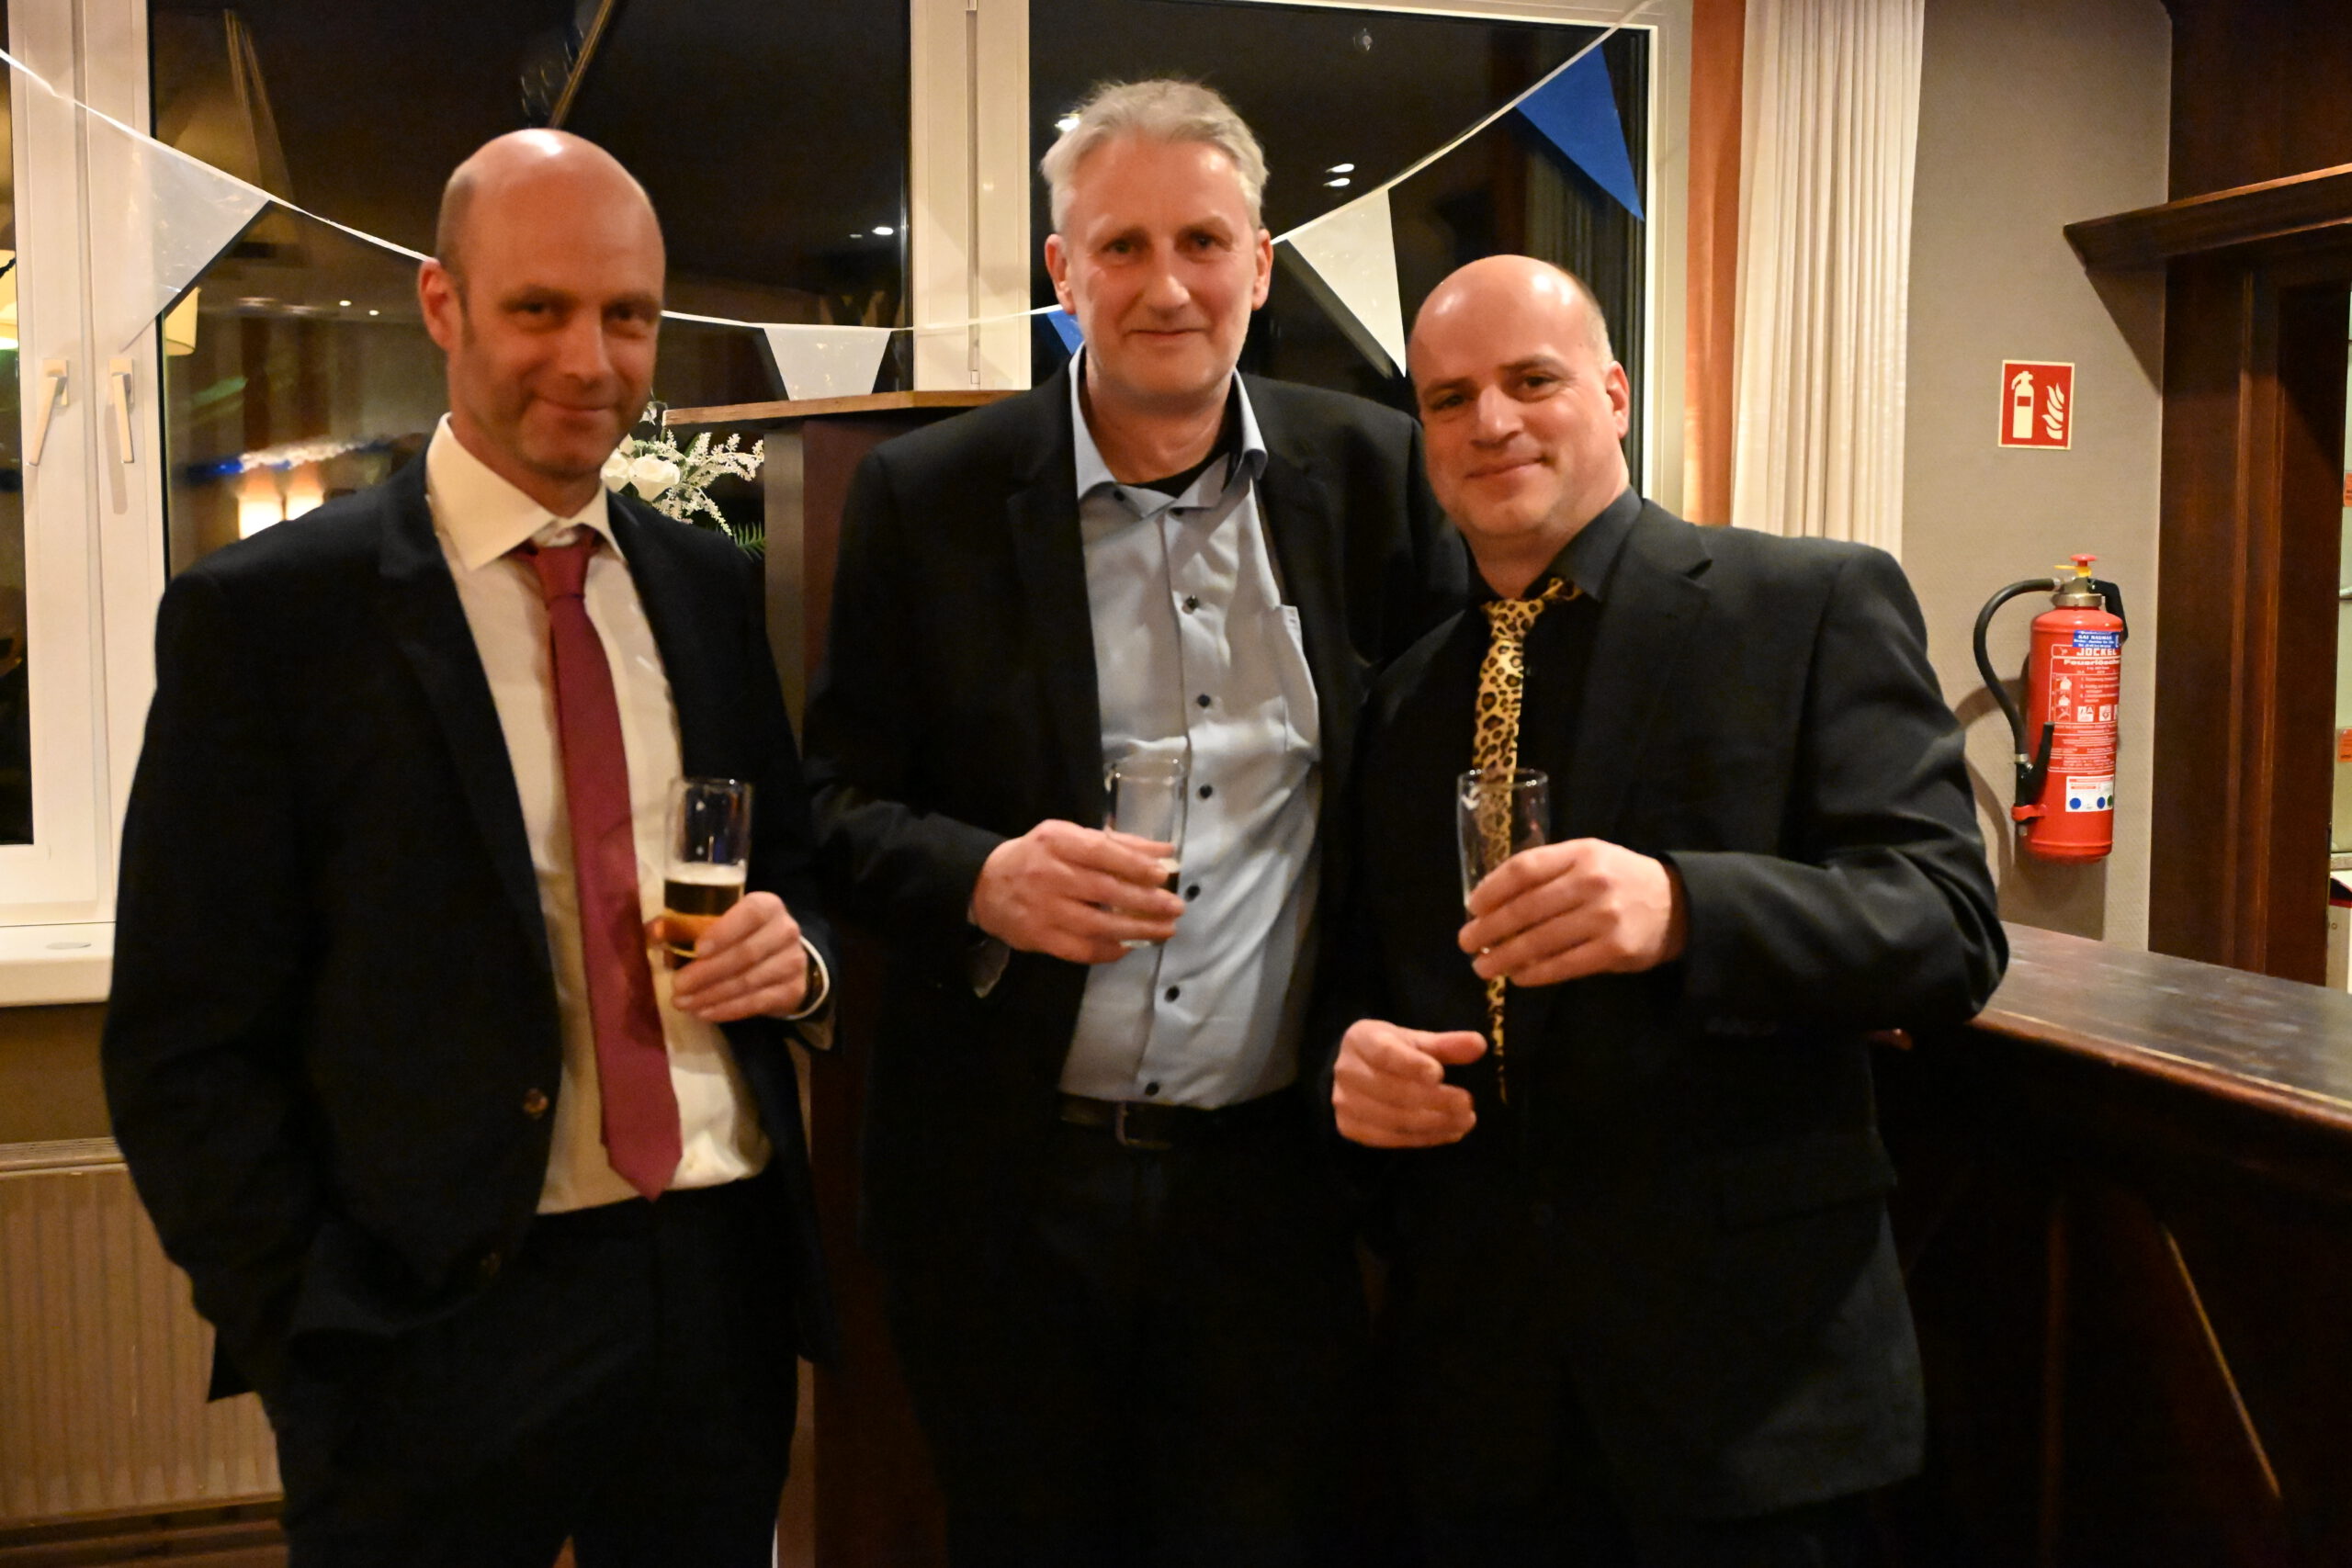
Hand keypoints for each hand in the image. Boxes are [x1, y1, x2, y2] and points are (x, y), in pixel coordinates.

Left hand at [655, 891, 808, 1020]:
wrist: (784, 958)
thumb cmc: (743, 935)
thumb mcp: (721, 921)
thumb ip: (686, 923)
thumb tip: (654, 932)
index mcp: (767, 906)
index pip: (751, 914)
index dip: (724, 931)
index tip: (697, 950)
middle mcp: (786, 931)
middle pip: (745, 954)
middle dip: (707, 973)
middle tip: (677, 986)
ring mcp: (793, 962)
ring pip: (748, 981)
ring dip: (712, 995)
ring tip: (683, 1003)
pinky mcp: (792, 989)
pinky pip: (757, 1002)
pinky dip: (727, 1010)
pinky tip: (704, 1013)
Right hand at [970, 820, 1184, 963]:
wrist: (985, 885)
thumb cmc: (1039, 855)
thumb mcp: (1071, 837)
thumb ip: (1118, 843)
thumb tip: (1166, 852)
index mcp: (1057, 841)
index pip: (1102, 852)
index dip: (1135, 865)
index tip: (1164, 876)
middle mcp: (1049, 874)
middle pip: (1105, 890)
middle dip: (1146, 901)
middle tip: (1176, 908)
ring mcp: (1043, 909)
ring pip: (1097, 924)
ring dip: (1136, 930)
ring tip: (1165, 930)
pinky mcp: (1039, 938)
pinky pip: (1081, 949)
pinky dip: (1109, 950)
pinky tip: (1129, 946)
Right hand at [1332, 1018, 1485, 1147]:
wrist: (1354, 1074)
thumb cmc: (1391, 1053)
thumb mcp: (1415, 1041)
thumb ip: (1446, 1044)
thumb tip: (1479, 1045)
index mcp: (1361, 1039)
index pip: (1384, 1053)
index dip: (1411, 1065)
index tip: (1440, 1074)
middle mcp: (1346, 1070)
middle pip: (1392, 1090)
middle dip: (1434, 1100)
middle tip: (1467, 1104)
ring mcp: (1345, 1102)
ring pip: (1393, 1118)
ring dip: (1434, 1122)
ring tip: (1465, 1120)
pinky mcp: (1350, 1128)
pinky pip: (1390, 1138)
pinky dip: (1424, 1138)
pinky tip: (1449, 1132)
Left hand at [1460, 838, 1685, 986]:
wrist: (1679, 905)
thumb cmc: (1620, 880)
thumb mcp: (1589, 858)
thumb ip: (1549, 871)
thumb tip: (1492, 900)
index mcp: (1580, 853)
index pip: (1523, 869)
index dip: (1490, 890)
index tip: (1471, 908)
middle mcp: (1591, 882)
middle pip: (1525, 908)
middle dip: (1488, 929)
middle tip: (1466, 942)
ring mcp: (1604, 918)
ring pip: (1539, 941)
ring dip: (1504, 957)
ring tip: (1483, 966)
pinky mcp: (1614, 951)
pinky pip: (1563, 966)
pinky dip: (1534, 974)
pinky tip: (1518, 977)